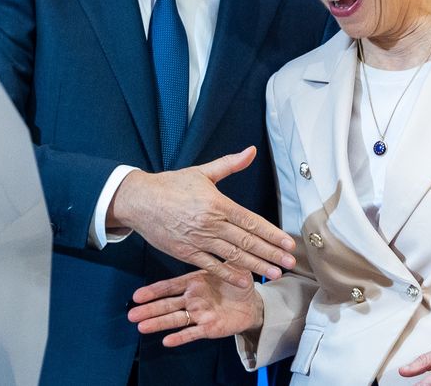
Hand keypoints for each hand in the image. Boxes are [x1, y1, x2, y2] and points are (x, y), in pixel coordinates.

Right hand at [107, 146, 294, 287]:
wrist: (139, 200)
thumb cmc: (170, 185)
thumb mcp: (201, 172)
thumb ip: (229, 164)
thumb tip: (250, 151)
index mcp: (217, 203)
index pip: (251, 221)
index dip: (272, 234)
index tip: (288, 244)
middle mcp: (211, 223)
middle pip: (247, 241)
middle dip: (271, 253)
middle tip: (290, 264)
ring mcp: (198, 239)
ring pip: (233, 256)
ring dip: (256, 265)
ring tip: (275, 273)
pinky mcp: (186, 252)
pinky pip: (211, 266)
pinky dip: (228, 274)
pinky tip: (244, 280)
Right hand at [128, 270, 263, 346]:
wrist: (252, 304)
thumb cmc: (239, 283)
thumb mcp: (233, 267)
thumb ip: (225, 260)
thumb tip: (225, 246)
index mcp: (194, 282)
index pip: (170, 286)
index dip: (154, 291)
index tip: (137, 296)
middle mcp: (193, 299)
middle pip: (167, 305)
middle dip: (149, 309)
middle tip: (131, 315)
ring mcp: (199, 314)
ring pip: (175, 319)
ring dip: (158, 323)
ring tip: (141, 327)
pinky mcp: (209, 328)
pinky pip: (192, 332)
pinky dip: (180, 337)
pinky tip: (167, 341)